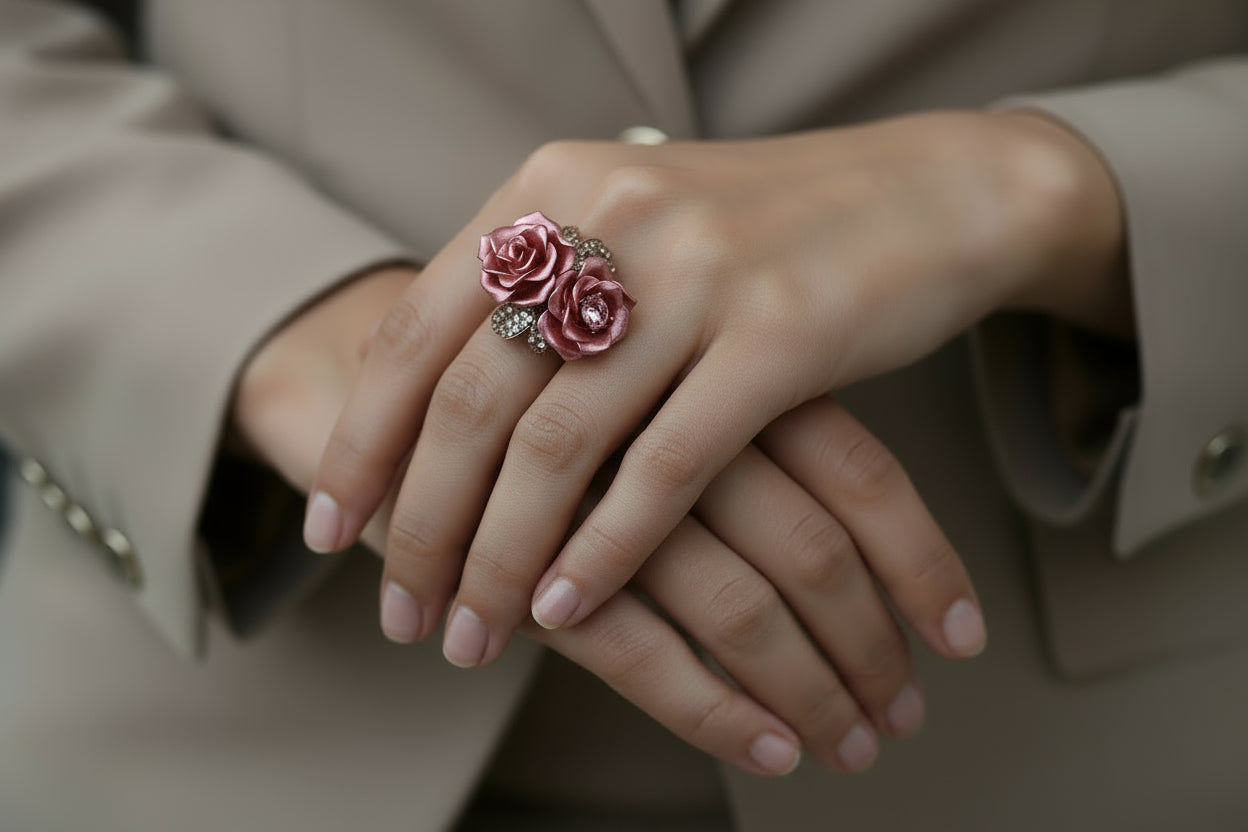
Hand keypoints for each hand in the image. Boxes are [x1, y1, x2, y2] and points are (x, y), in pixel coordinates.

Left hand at [306, 111, 1120, 669]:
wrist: (922, 194)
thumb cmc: (762, 230)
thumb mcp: (631, 225)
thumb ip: (541, 287)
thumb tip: (434, 404)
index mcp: (557, 186)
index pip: (418, 327)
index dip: (363, 436)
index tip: (330, 525)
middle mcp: (613, 216)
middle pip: (470, 398)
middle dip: (420, 522)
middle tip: (401, 609)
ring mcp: (698, 273)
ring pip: (558, 445)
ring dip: (499, 558)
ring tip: (472, 635)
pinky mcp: (782, 336)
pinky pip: (667, 468)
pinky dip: (605, 551)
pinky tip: (566, 610)